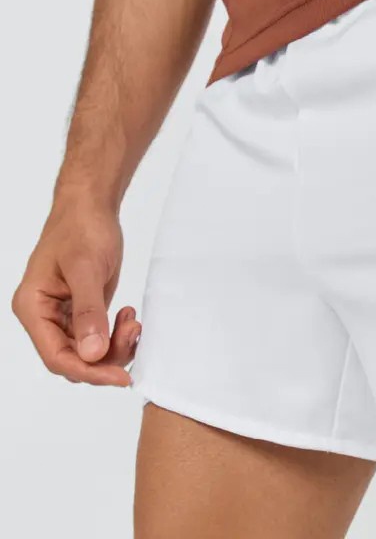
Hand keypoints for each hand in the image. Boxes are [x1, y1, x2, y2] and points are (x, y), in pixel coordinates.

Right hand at [12, 197, 139, 385]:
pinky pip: (98, 336)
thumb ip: (88, 312)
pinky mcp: (82, 310)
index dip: (89, 370)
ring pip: (88, 351)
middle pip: (73, 359)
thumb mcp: (86, 268)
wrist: (91, 207)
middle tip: (134, 333)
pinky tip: (128, 315)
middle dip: (106, 356)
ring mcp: (63, 315)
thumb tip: (92, 354)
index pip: (57, 356)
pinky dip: (116, 333)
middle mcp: (44, 316)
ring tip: (133, 320)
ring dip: (115, 344)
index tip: (120, 377)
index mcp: (33, 307)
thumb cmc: (82, 229)